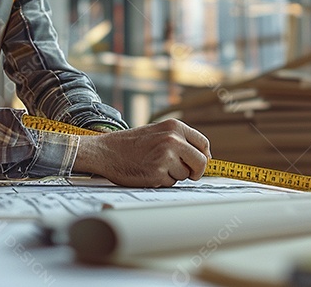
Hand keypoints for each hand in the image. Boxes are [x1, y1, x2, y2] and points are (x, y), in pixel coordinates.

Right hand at [72, 119, 210, 186]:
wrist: (106, 151)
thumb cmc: (131, 143)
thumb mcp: (157, 132)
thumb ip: (178, 140)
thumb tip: (203, 156)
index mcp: (174, 126)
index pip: (203, 143)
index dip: (204, 156)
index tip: (199, 162)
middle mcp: (172, 139)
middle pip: (201, 162)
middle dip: (196, 171)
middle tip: (189, 174)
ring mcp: (165, 156)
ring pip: (185, 175)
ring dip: (174, 175)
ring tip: (156, 166)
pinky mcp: (158, 173)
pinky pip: (171, 183)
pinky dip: (162, 181)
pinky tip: (148, 172)